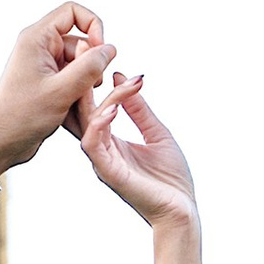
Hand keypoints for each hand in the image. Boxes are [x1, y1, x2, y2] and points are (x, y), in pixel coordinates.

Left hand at [0, 2, 112, 180]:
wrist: (0, 143)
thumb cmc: (21, 117)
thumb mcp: (62, 91)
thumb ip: (90, 67)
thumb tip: (110, 49)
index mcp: (37, 38)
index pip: (73, 12)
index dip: (93, 26)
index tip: (100, 52)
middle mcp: (40, 47)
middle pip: (81, 41)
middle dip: (91, 64)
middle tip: (87, 89)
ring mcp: (44, 65)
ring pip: (80, 63)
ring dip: (87, 82)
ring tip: (77, 104)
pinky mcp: (48, 83)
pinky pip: (74, 80)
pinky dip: (79, 93)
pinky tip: (72, 112)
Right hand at [76, 73, 204, 263]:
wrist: (182, 212)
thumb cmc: (171, 180)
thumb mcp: (157, 133)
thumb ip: (139, 109)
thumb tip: (124, 79)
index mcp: (111, 142)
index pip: (91, 108)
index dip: (91, 82)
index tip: (100, 55)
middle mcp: (102, 151)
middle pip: (81, 113)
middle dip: (81, 83)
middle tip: (83, 51)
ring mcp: (104, 163)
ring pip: (86, 125)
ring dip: (93, 99)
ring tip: (99, 74)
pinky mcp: (110, 174)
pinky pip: (94, 146)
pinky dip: (100, 125)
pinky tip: (112, 108)